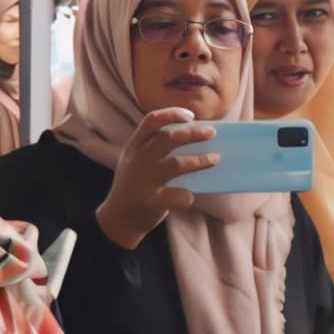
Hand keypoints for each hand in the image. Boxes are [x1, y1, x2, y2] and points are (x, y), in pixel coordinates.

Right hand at [97, 106, 220, 245]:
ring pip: (176, 164)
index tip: (190, 116)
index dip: (172, 114)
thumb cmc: (134, 186)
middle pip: (168, 139)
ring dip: (200, 161)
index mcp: (133, 147)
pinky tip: (190, 196)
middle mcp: (137, 160)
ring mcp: (143, 181)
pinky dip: (187, 196)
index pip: (151, 121)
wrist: (118, 219)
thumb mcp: (134, 161)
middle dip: (193, 134)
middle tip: (212, 133)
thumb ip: (153, 148)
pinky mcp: (151, 201)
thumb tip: (193, 136)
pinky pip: (177, 195)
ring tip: (215, 159)